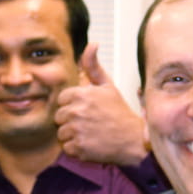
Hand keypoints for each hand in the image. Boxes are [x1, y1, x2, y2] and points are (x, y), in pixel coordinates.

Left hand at [54, 43, 148, 166]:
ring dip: (73, 135)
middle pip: (59, 117)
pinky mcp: (78, 148)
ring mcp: (77, 130)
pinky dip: (77, 149)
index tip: (87, 109)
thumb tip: (92, 44)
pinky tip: (91, 144)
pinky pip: (67, 148)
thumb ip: (93, 66)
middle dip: (71, 120)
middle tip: (90, 122)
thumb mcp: (107, 86)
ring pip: (61, 133)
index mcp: (81, 94)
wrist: (133, 139)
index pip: (62, 100)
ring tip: (91, 133)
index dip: (73, 105)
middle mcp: (77, 111)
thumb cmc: (119, 112)